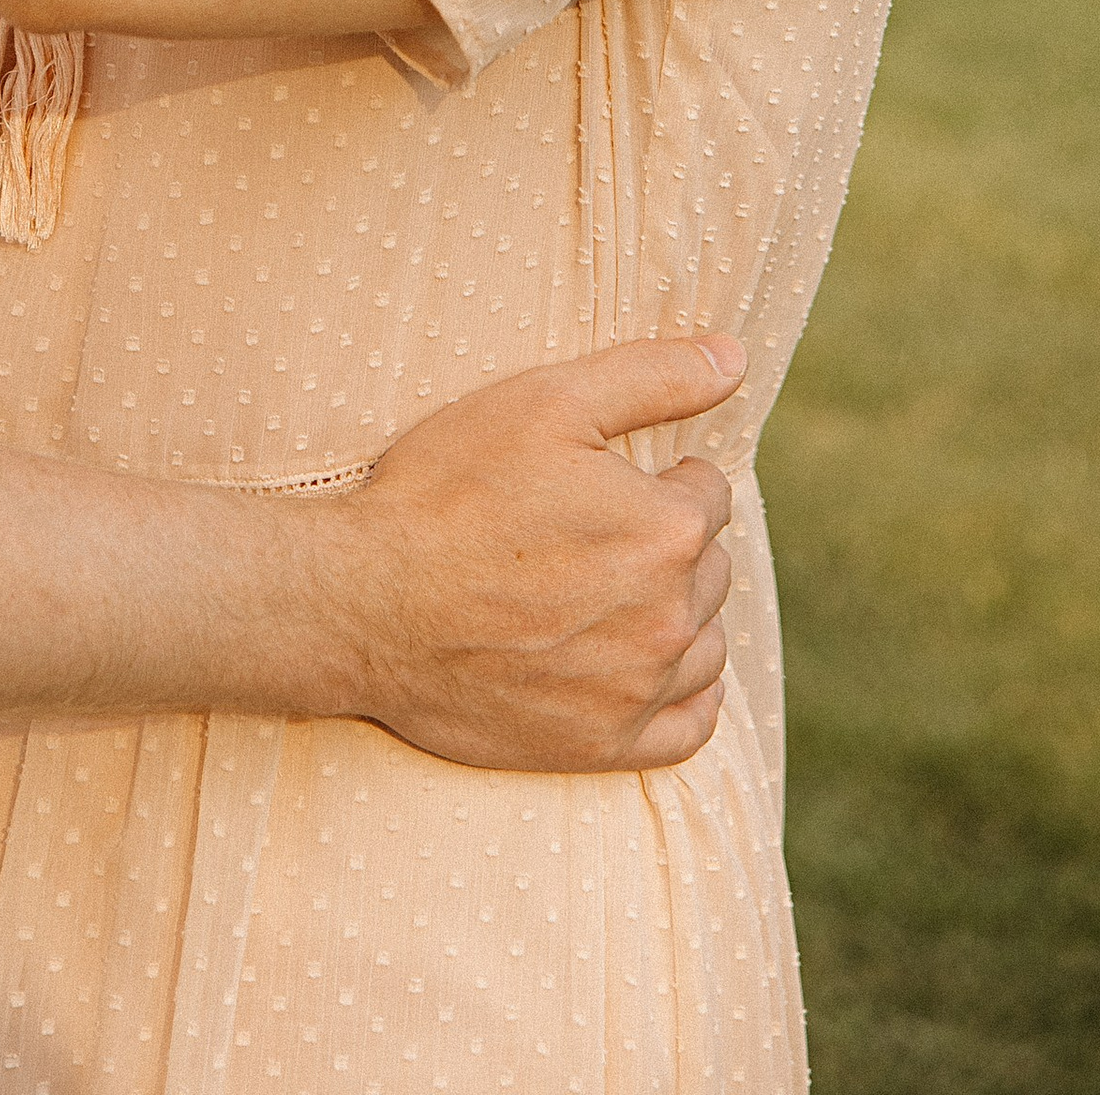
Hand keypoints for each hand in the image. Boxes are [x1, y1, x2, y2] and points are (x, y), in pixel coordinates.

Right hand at [327, 334, 742, 772]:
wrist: (365, 602)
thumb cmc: (447, 491)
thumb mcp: (544, 401)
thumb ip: (652, 375)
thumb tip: (735, 355)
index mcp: (666, 529)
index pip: (708, 493)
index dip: (660, 476)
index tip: (605, 480)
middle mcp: (669, 616)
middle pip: (709, 568)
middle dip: (668, 543)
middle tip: (595, 530)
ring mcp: (638, 688)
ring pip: (705, 644)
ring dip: (678, 613)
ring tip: (612, 591)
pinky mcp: (604, 744)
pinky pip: (691, 727)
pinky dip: (684, 695)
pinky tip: (651, 668)